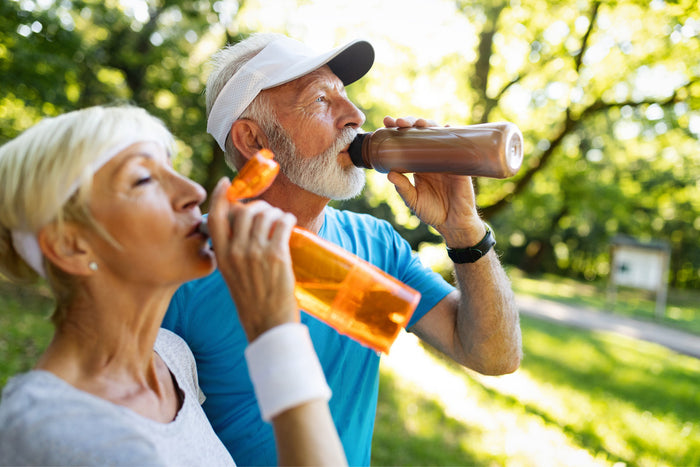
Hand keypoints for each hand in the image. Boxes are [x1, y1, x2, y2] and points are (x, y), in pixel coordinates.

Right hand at [208, 177, 298, 341]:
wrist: (267, 324)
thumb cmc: (252, 301)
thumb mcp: (233, 275)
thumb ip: (233, 253)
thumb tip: (244, 228)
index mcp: (222, 256)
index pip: (215, 217)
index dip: (220, 196)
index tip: (227, 183)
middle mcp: (236, 252)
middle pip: (244, 211)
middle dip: (258, 206)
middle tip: (267, 211)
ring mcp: (256, 253)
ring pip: (265, 215)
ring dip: (275, 212)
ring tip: (281, 219)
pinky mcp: (276, 256)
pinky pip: (282, 224)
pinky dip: (287, 218)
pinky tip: (289, 222)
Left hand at [382, 116, 484, 246]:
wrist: (453, 223)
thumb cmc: (433, 212)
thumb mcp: (413, 200)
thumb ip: (403, 188)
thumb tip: (390, 173)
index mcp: (418, 164)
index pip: (406, 142)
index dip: (397, 130)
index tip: (386, 123)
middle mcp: (432, 157)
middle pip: (420, 133)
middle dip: (409, 122)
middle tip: (398, 122)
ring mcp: (446, 158)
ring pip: (437, 134)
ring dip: (428, 124)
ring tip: (418, 123)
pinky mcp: (459, 164)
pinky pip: (457, 146)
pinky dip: (452, 134)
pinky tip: (446, 127)